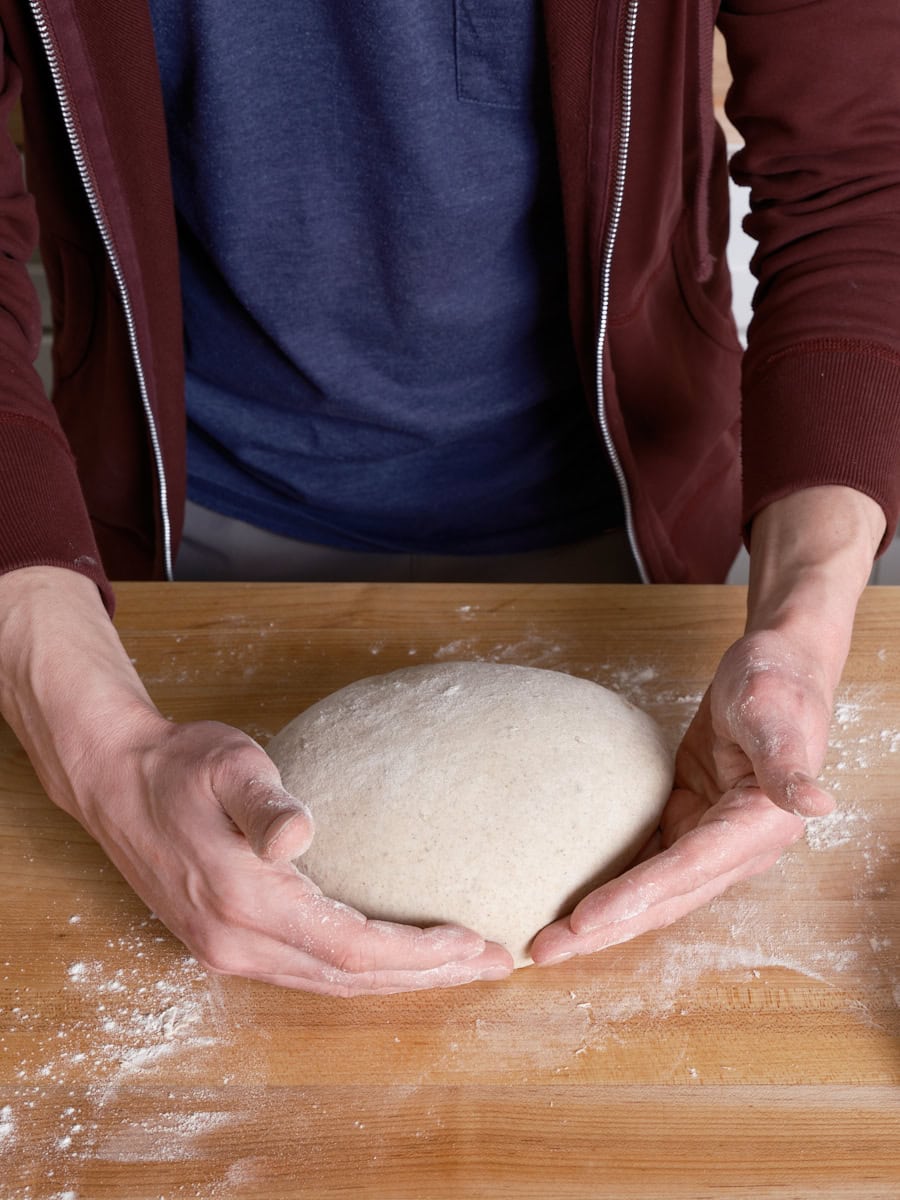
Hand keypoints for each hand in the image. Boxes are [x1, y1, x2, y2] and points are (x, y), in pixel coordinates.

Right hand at [0, 568, 512, 995]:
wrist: (115, 780)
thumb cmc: (180, 764)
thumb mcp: (227, 763)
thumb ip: (264, 800)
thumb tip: (296, 835)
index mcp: (243, 900)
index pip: (350, 949)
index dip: (417, 954)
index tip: (474, 942)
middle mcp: (234, 941)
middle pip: (349, 981)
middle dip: (427, 977)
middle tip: (494, 965)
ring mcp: (224, 950)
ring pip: (329, 984)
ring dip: (399, 980)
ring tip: (461, 968)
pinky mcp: (222, 943)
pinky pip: (306, 972)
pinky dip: (360, 972)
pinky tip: (393, 959)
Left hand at [530, 486, 884, 965]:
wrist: (778, 665)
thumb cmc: (778, 681)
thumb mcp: (776, 712)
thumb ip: (788, 761)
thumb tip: (816, 804)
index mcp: (759, 826)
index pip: (687, 870)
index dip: (635, 897)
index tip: (583, 920)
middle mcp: (736, 847)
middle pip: (662, 899)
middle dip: (603, 929)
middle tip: (542, 951)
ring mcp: (710, 839)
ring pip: (650, 892)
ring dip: (601, 919)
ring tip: (546, 942)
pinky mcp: (688, 822)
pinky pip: (646, 864)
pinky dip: (611, 887)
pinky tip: (570, 901)